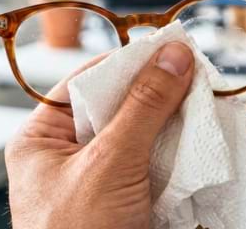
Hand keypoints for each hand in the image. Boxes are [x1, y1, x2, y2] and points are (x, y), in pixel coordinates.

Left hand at [5, 42, 193, 228]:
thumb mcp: (108, 164)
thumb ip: (142, 107)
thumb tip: (170, 58)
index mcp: (43, 139)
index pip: (88, 81)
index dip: (128, 61)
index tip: (167, 47)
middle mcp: (71, 154)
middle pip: (119, 105)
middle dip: (157, 92)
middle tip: (193, 74)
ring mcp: (102, 176)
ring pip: (143, 132)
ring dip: (174, 121)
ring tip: (203, 101)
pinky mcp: (130, 196)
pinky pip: (157, 161)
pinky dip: (181, 150)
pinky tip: (201, 137)